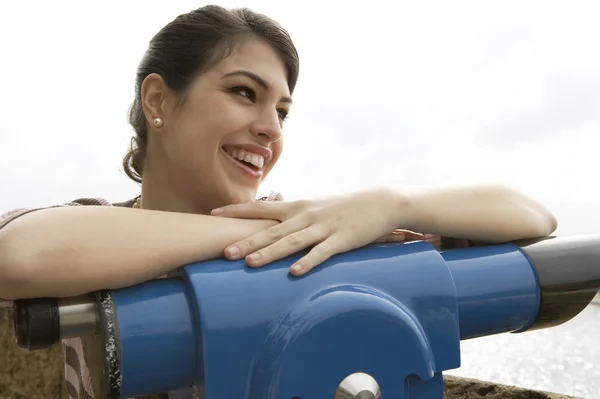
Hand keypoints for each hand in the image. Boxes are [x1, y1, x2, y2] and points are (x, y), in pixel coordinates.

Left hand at [210, 188, 423, 275]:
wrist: (380, 201)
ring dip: (270, 253)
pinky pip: (322, 253)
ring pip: (292, 241)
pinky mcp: (342, 239)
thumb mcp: (315, 207)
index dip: (237, 211)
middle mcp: (306, 216)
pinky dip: (308, 262)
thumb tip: (271, 227)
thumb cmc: (344, 207)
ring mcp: (324, 227)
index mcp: (298, 207)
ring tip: (249, 264)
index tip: (213, 214)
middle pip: (272, 230)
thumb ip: (294, 217)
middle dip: (247, 241)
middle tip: (223, 252)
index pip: (261, 208)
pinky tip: (295, 273)